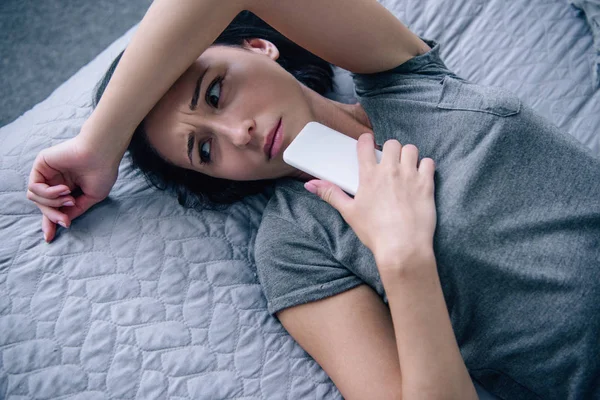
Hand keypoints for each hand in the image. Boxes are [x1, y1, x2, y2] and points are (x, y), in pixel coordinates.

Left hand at [27, 135, 119, 241]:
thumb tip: (63, 221)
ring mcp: (47, 172)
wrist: (102, 153)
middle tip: (65, 221)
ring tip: (69, 198)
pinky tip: (64, 189)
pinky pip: (34, 188)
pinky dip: (48, 193)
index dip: (50, 222)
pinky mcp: (40, 164)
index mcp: (68, 187)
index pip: (53, 207)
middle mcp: (55, 180)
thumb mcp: (92, 197)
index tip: (49, 238)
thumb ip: (76, 209)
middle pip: (43, 205)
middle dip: (52, 216)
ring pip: (35, 198)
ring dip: (52, 203)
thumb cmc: (103, 172)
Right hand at [304, 133, 435, 269]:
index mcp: (369, 176)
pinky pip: (429, 163)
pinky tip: (420, 176)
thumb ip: (331, 194)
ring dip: (408, 155)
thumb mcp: (349, 212)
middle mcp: (390, 171)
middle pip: (392, 144)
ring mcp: (410, 176)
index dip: (366, 141)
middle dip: (390, 150)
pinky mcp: (426, 184)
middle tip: (389, 162)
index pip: (365, 144)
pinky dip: (425, 166)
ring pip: (411, 149)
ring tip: (405, 167)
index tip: (367, 144)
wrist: (402, 247)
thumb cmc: (374, 232)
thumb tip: (311, 185)